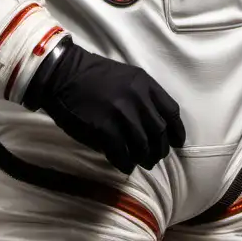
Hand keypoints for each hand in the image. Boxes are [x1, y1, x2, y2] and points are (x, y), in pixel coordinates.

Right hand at [21, 36, 185, 172]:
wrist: (64, 74)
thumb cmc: (95, 76)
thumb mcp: (127, 77)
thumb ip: (144, 96)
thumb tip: (154, 124)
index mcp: (145, 84)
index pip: (171, 111)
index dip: (177, 131)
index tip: (177, 142)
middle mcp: (137, 98)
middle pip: (159, 132)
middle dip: (160, 148)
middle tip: (155, 157)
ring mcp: (120, 113)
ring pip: (142, 145)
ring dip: (144, 158)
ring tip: (142, 163)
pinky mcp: (103, 128)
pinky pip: (121, 153)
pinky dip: (126, 163)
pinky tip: (125, 166)